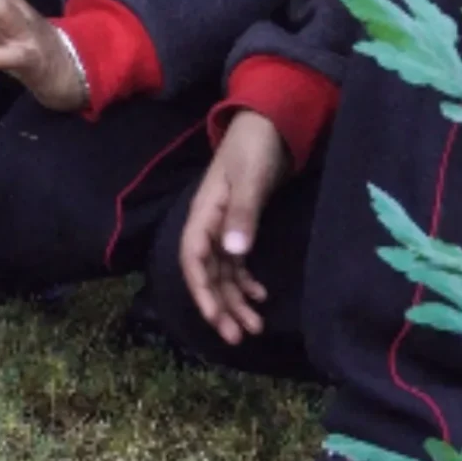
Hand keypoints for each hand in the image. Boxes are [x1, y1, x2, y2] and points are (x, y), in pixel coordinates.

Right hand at [178, 110, 289, 344]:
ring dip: (234, 300)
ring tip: (254, 327)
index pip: (193, 257)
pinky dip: (246, 283)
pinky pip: (235, 263)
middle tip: (237, 337)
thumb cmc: (255, 147)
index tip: (216, 317)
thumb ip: (241, 214)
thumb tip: (233, 253)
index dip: (201, 290)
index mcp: (204, 212)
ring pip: (221, 272)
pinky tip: (261, 295)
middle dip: (219, 306)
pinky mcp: (239, 225)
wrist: (268, 123)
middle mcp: (209, 223)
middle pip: (206, 272)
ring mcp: (223, 225)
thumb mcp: (250, 179)